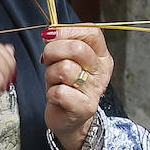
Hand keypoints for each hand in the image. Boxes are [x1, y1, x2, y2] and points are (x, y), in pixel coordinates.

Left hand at [42, 25, 113, 149]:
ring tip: (55, 81)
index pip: (92, 32)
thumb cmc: (66, 85)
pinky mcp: (84, 107)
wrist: (70, 118)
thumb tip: (50, 32)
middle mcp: (101, 71)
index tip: (52, 36)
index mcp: (101, 55)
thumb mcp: (64, 58)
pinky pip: (60, 91)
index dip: (68, 30)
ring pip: (65, 69)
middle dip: (53, 51)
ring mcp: (95, 89)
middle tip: (48, 60)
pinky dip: (51, 93)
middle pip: (78, 48)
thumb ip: (61, 42)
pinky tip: (56, 97)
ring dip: (51, 74)